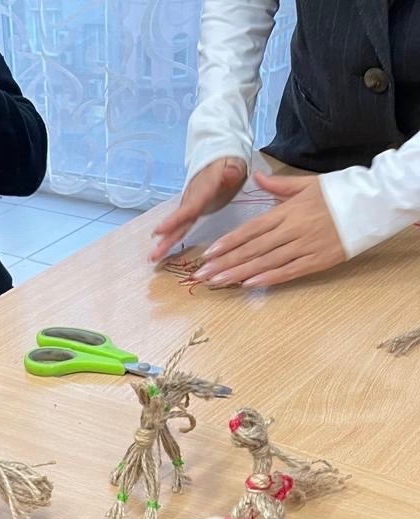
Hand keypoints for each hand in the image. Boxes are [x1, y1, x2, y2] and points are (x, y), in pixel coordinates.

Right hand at [150, 157, 247, 261]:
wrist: (219, 158)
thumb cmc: (228, 162)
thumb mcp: (234, 163)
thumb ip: (232, 169)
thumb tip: (230, 173)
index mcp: (203, 192)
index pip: (189, 208)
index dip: (175, 220)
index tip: (159, 231)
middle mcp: (191, 201)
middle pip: (178, 222)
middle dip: (165, 238)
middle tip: (153, 254)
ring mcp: (189, 207)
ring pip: (177, 227)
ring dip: (165, 242)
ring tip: (152, 258)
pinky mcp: (190, 212)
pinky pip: (180, 227)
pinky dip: (170, 239)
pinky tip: (162, 250)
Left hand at [190, 173, 345, 287]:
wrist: (373, 203)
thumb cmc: (339, 193)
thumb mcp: (307, 184)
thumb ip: (278, 186)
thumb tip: (257, 176)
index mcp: (287, 211)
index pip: (251, 229)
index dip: (229, 242)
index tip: (209, 253)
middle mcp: (293, 229)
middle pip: (253, 249)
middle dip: (225, 263)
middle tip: (202, 275)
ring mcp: (305, 246)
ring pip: (266, 263)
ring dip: (239, 274)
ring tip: (218, 282)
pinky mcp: (318, 260)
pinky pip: (289, 271)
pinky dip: (268, 279)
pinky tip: (249, 285)